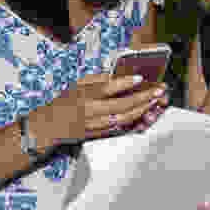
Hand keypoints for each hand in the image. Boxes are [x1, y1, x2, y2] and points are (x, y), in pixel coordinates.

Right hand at [46, 73, 169, 143]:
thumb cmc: (65, 102)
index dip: (125, 83)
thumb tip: (118, 75)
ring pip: (125, 118)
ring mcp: (97, 125)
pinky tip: (145, 112)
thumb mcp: (78, 85)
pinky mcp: (101, 134)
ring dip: (143, 109)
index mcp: (86, 96)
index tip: (141, 78)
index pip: (108, 88)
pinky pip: (122, 127)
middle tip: (158, 90)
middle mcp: (92, 111)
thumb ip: (98, 79)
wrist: (51, 126)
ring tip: (155, 100)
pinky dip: (136, 120)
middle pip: (122, 105)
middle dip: (143, 98)